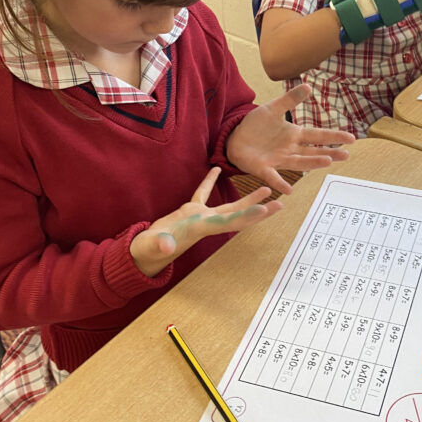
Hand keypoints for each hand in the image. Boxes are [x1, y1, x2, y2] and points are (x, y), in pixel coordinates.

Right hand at [130, 167, 281, 276]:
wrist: (141, 253)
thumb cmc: (146, 250)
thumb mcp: (151, 246)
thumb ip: (158, 244)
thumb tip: (165, 244)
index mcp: (200, 228)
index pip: (228, 221)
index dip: (247, 216)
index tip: (265, 209)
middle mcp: (205, 223)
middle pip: (238, 215)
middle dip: (259, 209)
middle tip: (280, 203)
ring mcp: (198, 217)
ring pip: (228, 205)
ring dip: (247, 198)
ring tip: (266, 188)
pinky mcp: (188, 211)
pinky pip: (203, 194)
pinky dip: (210, 182)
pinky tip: (217, 168)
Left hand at [226, 84, 354, 193]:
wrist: (234, 137)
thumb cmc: (256, 125)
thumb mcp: (273, 108)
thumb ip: (290, 99)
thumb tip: (308, 86)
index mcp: (294, 135)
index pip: (318, 136)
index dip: (334, 136)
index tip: (351, 138)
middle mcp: (290, 149)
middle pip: (313, 152)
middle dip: (330, 153)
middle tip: (346, 155)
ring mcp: (278, 160)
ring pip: (299, 162)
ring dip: (312, 163)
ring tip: (328, 161)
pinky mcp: (263, 168)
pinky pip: (273, 176)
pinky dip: (280, 183)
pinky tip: (289, 189)